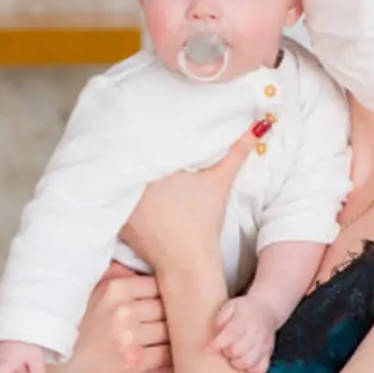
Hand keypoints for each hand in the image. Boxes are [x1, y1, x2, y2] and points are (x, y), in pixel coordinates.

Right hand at [52, 274, 170, 372]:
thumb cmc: (91, 333)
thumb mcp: (97, 300)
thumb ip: (121, 282)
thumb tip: (157, 267)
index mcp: (113, 291)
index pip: (155, 284)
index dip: (166, 292)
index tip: (170, 298)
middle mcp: (121, 311)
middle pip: (165, 306)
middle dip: (172, 314)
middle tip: (179, 318)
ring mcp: (129, 337)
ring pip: (169, 328)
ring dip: (173, 333)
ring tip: (175, 334)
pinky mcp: (137, 361)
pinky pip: (168, 351)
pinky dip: (172, 352)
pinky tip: (170, 351)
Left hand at [122, 118, 272, 272]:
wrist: (187, 261)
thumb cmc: (203, 220)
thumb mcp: (220, 180)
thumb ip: (239, 150)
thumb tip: (263, 123)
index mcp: (155, 166)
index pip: (139, 136)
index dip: (138, 122)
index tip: (140, 111)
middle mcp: (133, 182)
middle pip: (123, 152)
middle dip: (124, 140)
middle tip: (126, 123)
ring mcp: (121, 202)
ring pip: (114, 173)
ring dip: (116, 164)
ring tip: (118, 148)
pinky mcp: (115, 218)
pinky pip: (110, 195)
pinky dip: (113, 188)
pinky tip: (116, 179)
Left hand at [210, 295, 276, 372]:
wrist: (267, 309)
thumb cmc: (243, 309)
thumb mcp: (230, 305)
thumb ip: (221, 317)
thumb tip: (216, 331)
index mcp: (244, 320)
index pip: (230, 335)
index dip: (217, 344)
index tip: (208, 348)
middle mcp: (256, 333)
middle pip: (236, 351)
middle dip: (226, 353)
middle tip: (223, 349)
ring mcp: (263, 345)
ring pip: (248, 362)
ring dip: (236, 363)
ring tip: (232, 357)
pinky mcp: (268, 354)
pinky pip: (260, 369)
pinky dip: (250, 369)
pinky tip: (244, 362)